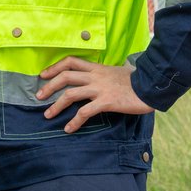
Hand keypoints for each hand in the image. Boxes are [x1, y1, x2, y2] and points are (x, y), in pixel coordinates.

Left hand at [37, 57, 152, 133]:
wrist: (152, 86)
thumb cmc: (136, 82)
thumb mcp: (116, 72)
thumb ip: (103, 75)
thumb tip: (95, 80)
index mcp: (97, 68)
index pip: (70, 62)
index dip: (54, 67)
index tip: (43, 74)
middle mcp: (95, 76)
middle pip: (65, 76)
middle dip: (49, 86)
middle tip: (38, 96)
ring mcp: (100, 89)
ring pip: (70, 94)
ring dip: (56, 105)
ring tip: (47, 115)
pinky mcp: (106, 102)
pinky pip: (85, 112)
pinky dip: (74, 121)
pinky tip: (69, 128)